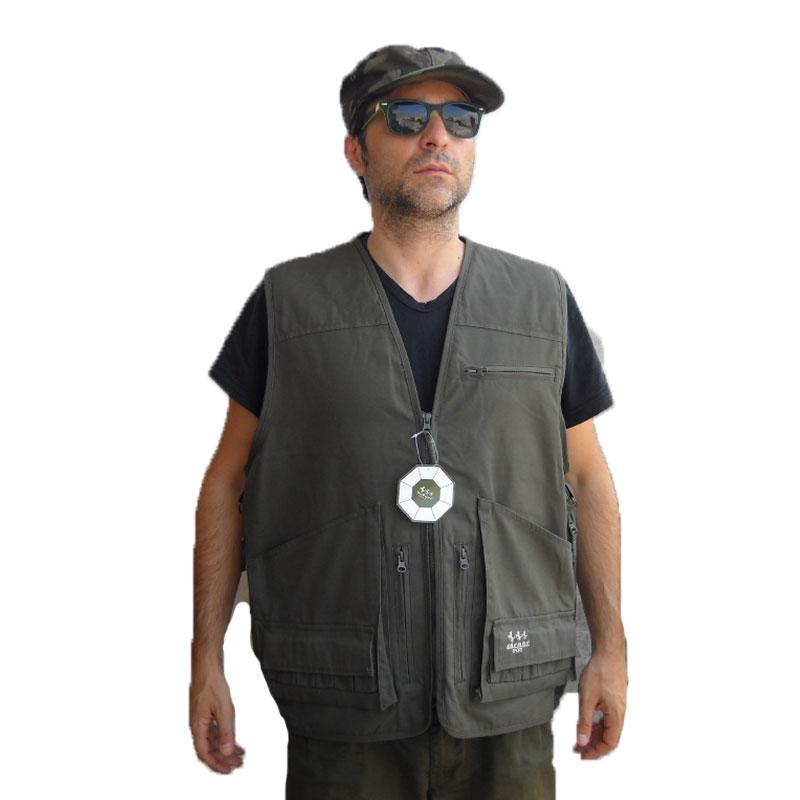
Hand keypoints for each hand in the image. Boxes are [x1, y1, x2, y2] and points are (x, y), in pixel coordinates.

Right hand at [189, 666, 245, 772]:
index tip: (228, 770)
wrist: (207, 664)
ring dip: (225, 748)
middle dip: (223, 758)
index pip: (204, 754)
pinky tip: (235, 739)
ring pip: (213, 740)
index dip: (216, 764)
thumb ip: (225, 731)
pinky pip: (215, 730)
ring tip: (240, 754)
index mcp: (197, 726)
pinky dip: (225, 736)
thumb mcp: (223, 709)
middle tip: (238, 764)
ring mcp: (201, 718)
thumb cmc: (212, 683)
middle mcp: (197, 725)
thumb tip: (226, 752)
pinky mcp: (207, 712)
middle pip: (209, 749)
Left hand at [573, 645, 627, 759]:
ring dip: (594, 735)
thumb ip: (584, 722)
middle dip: (593, 745)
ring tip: (579, 738)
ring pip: (607, 728)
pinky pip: (607, 719)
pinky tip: (585, 723)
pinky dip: (596, 724)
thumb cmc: (599, 673)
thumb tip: (581, 742)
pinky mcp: (614, 700)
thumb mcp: (587, 699)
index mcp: (617, 715)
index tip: (582, 755)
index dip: (596, 752)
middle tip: (578, 749)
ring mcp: (618, 707)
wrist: (608, 652)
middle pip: (609, 738)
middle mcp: (620, 713)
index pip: (609, 743)